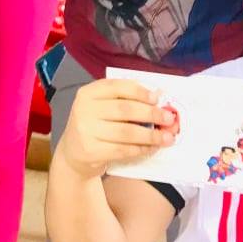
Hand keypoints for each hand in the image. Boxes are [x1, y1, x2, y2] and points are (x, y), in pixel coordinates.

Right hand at [56, 78, 178, 178]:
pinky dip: (141, 149)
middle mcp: (83, 109)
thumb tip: (158, 96)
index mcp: (88, 93)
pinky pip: (123, 150)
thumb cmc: (94, 126)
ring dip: (151, 135)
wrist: (73, 154)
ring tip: (168, 137)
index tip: (157, 98)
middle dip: (151, 114)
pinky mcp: (91, 151)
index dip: (139, 91)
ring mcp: (85, 131)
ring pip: (126, 132)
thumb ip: (125, 100)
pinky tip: (151, 148)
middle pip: (124, 109)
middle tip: (169, 119)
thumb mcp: (102, 107)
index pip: (116, 87)